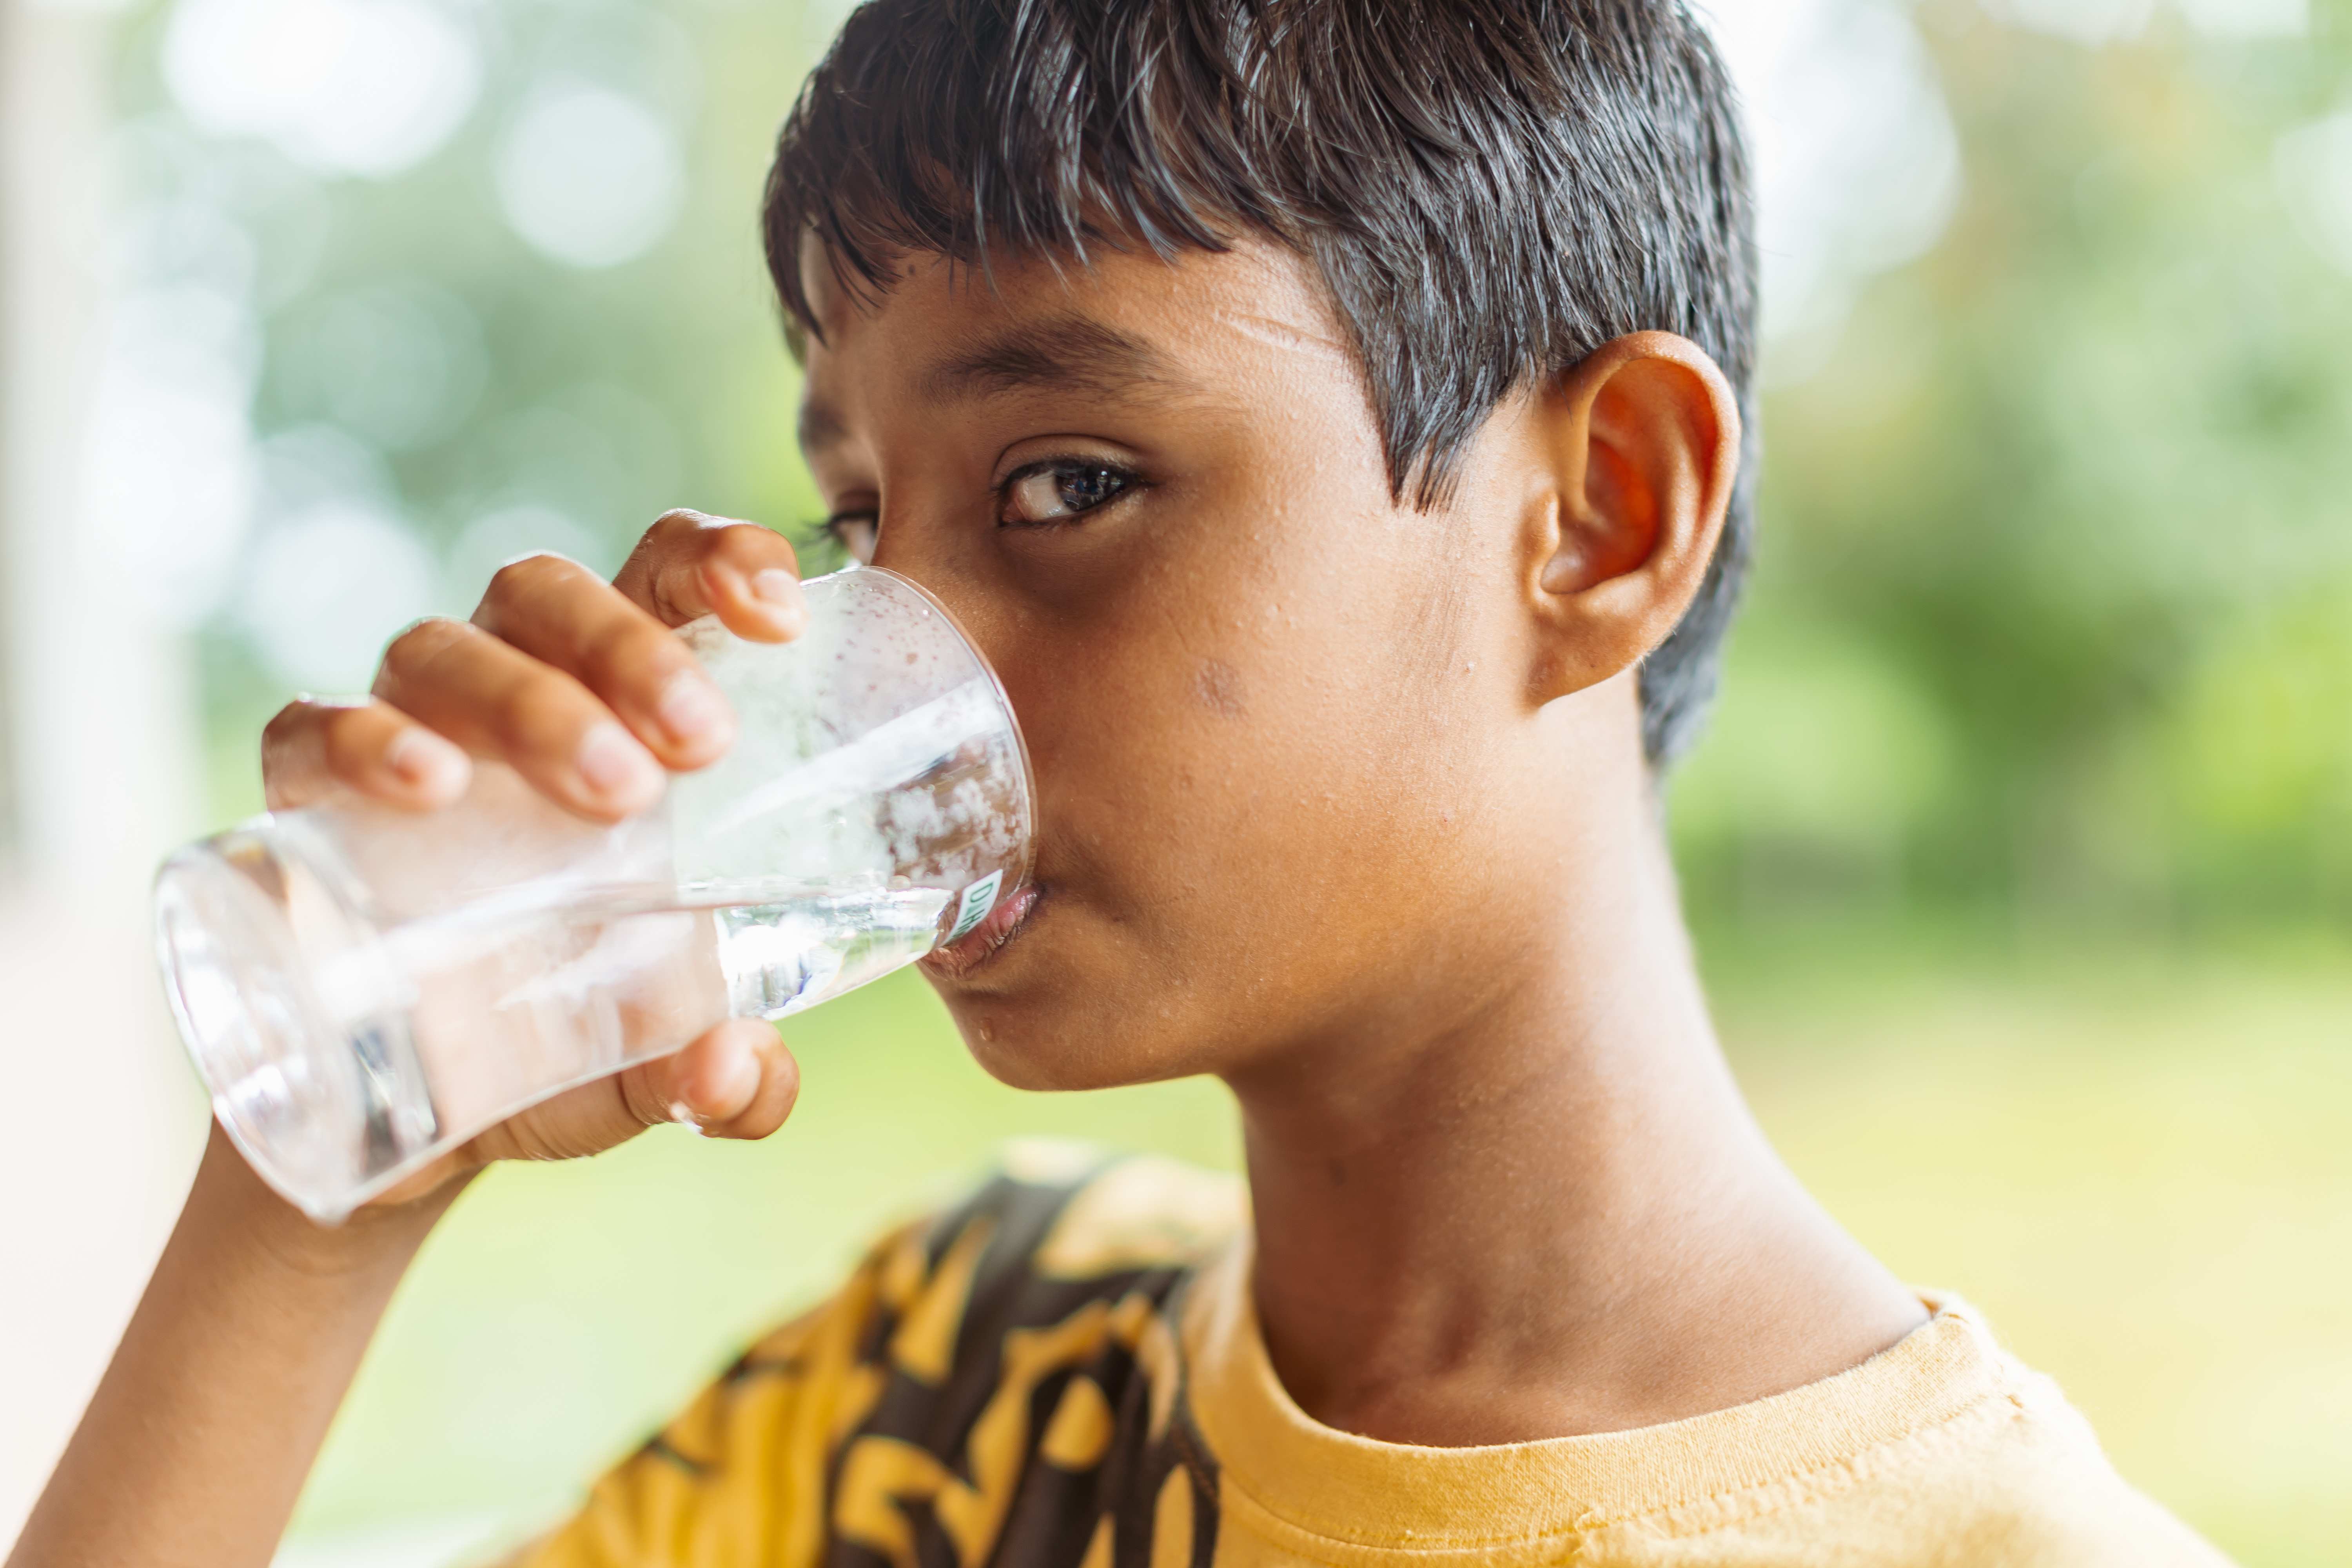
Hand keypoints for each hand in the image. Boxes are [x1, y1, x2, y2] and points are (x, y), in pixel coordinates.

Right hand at [256, 510, 813, 1211]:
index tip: (779, 613)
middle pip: (552, 596)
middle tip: (700, 745)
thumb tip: (736, 1075)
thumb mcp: (653, 1068)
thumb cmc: (561, 1037)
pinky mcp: (306, 801)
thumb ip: (723, 1083)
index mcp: (615, 706)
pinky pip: (308, 728)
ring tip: (609, 792)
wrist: (407, 1118)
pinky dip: (361, 740)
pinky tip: (425, 785)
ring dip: (530, 701)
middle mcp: (508, 691)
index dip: (719, 559)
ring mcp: (402, 734)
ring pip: (446, 647)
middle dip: (633, 649)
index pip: (663, 573)